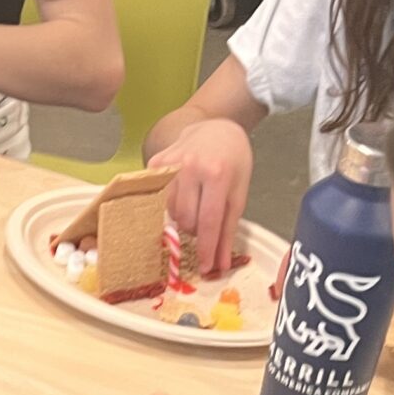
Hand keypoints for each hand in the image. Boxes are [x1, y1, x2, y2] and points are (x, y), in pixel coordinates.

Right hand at [148, 118, 254, 277]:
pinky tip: (182, 189)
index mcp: (217, 174)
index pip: (208, 221)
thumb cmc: (232, 160)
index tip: (205, 267)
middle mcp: (190, 167)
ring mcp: (170, 163)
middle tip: (203, 222)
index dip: (206, 248)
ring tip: (195, 202)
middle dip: (195, 230)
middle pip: (186, 219)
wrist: (216, 127)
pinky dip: (171, 202)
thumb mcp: (238, 192)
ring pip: (170, 211)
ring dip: (183, 217)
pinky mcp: (155, 162)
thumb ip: (228, 228)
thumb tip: (220, 263)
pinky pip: (158, 197)